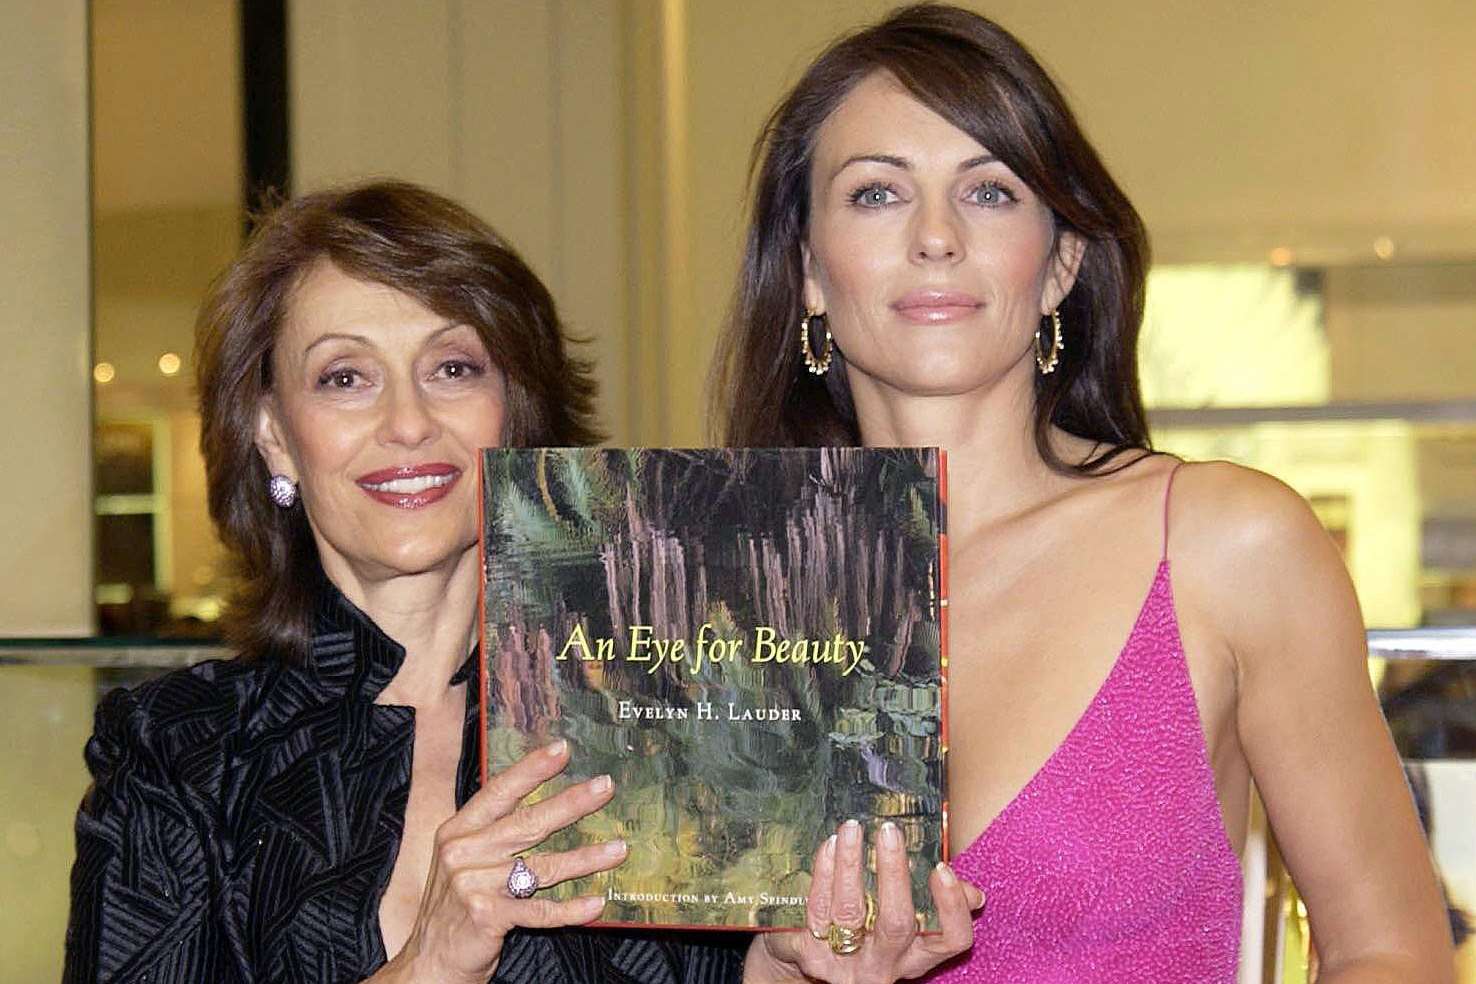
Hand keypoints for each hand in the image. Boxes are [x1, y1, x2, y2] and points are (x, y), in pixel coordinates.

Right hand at [384, 739, 625, 983]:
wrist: (428, 961)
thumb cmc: (455, 908)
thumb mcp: (463, 862)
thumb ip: (493, 835)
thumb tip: (546, 804)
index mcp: (458, 832)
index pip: (499, 792)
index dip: (531, 770)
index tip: (562, 749)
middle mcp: (463, 853)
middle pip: (527, 823)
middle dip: (571, 803)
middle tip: (605, 786)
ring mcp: (474, 886)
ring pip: (541, 867)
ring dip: (585, 859)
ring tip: (618, 849)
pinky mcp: (487, 917)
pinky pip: (539, 910)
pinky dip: (570, 909)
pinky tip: (596, 903)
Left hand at [745, 819, 982, 982]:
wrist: (807, 963)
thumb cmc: (868, 933)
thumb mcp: (908, 928)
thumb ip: (939, 906)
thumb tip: (975, 895)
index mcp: (916, 954)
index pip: (951, 940)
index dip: (952, 907)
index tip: (942, 868)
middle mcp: (884, 963)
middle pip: (896, 923)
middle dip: (893, 873)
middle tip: (889, 831)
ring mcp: (844, 962)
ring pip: (851, 910)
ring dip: (851, 863)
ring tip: (852, 828)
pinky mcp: (809, 952)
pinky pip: (816, 908)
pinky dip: (823, 873)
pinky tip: (829, 846)